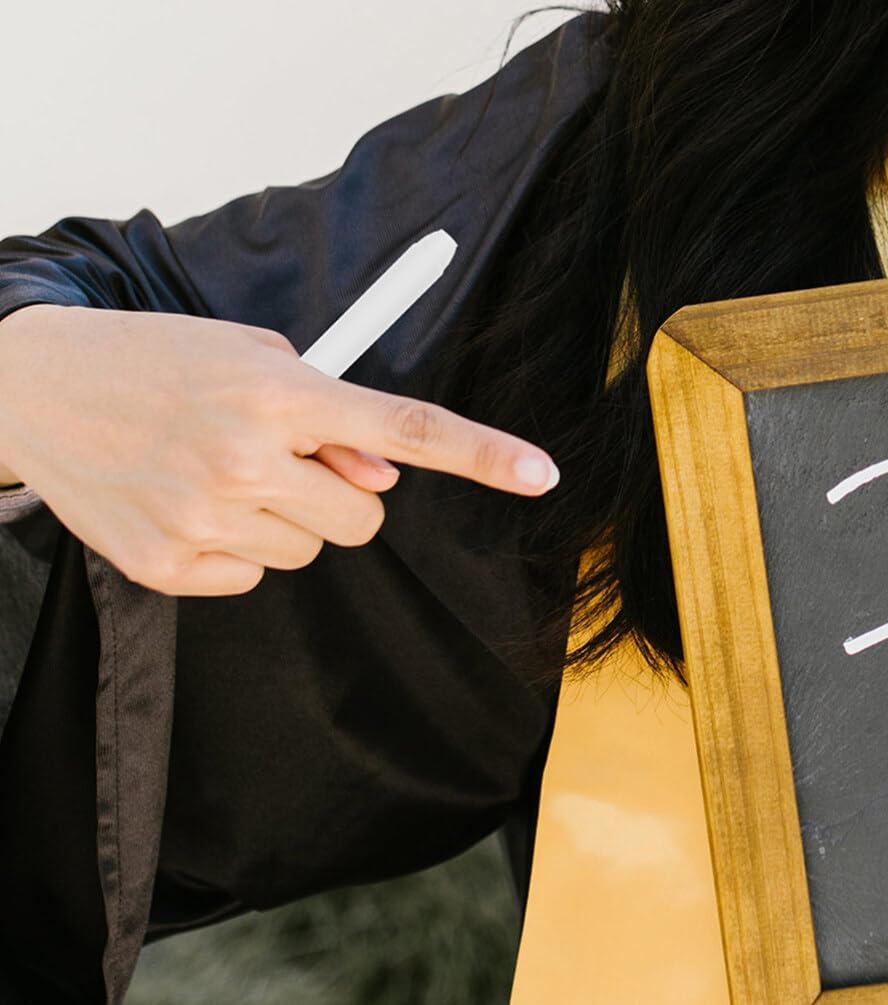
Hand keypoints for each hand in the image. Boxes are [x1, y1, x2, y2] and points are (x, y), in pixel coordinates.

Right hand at [0, 304, 559, 596]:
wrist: (35, 389)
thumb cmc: (157, 361)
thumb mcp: (252, 355)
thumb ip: (331, 415)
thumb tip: (383, 476)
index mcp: (277, 394)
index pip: (405, 427)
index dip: (481, 452)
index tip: (541, 474)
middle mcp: (245, 459)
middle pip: (363, 521)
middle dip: (340, 496)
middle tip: (283, 459)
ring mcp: (203, 519)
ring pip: (309, 552)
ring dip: (285, 518)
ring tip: (220, 474)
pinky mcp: (167, 567)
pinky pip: (252, 577)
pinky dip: (236, 547)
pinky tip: (188, 504)